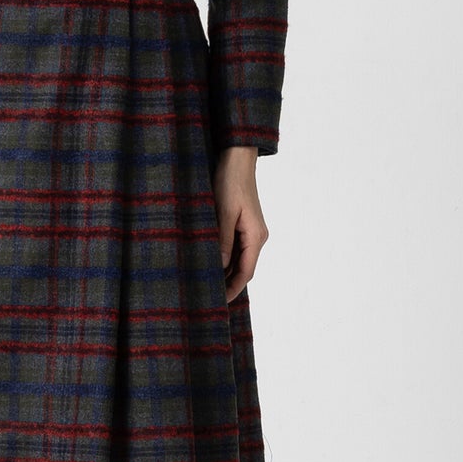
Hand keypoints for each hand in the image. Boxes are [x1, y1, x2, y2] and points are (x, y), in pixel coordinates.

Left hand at [213, 147, 268, 303]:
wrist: (237, 158)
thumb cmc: (230, 182)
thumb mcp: (223, 212)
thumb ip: (222, 240)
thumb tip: (220, 267)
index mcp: (256, 236)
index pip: (246, 273)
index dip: (232, 289)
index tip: (218, 303)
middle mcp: (257, 236)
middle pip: (243, 269)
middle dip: (227, 284)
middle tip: (207, 298)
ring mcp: (251, 230)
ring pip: (238, 259)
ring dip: (225, 272)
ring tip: (205, 284)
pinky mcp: (243, 224)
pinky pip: (235, 248)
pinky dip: (224, 258)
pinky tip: (210, 263)